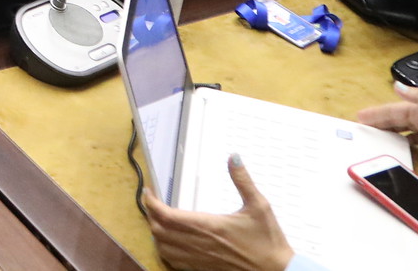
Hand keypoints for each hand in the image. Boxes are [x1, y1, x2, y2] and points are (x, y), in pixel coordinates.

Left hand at [143, 155, 294, 270]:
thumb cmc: (268, 242)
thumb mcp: (259, 206)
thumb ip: (243, 181)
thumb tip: (234, 157)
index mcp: (210, 226)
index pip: (167, 215)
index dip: (151, 203)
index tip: (148, 192)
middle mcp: (200, 244)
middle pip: (159, 231)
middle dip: (150, 215)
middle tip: (152, 202)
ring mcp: (199, 259)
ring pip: (163, 247)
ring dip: (155, 233)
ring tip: (158, 219)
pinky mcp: (202, 269)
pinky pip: (173, 261)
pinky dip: (164, 250)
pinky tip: (169, 241)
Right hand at [356, 84, 417, 162]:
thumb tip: (397, 87)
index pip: (393, 110)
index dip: (376, 114)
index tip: (360, 117)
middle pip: (394, 120)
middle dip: (377, 122)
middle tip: (360, 128)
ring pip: (401, 130)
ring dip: (388, 132)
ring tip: (373, 137)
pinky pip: (413, 141)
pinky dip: (403, 142)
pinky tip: (396, 146)